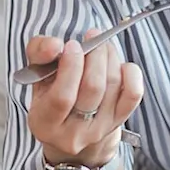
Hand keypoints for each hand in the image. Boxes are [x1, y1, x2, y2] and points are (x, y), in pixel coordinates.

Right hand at [26, 29, 143, 166]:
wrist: (72, 128)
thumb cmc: (51, 95)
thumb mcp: (36, 76)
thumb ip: (39, 54)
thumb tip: (55, 45)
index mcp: (45, 123)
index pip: (62, 97)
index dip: (70, 67)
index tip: (73, 45)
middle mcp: (74, 132)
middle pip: (92, 88)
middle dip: (94, 55)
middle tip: (91, 37)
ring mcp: (100, 128)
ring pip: (113, 85)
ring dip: (109, 57)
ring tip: (102, 45)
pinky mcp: (119, 121)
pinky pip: (133, 94)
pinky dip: (130, 73)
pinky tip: (119, 64)